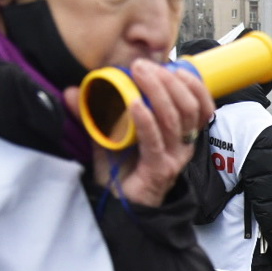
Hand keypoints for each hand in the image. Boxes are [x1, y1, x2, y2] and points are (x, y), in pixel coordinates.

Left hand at [74, 59, 212, 208]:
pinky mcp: (158, 169)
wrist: (118, 206)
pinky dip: (145, 120)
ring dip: (157, 92)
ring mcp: (172, 158)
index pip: (199, 104)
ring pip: (175, 119)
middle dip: (168, 80)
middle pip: (188, 106)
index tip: (168, 64)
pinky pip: (155, 141)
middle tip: (142, 66)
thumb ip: (94, 113)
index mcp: (180, 134)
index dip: (190, 82)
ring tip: (139, 75)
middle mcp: (182, 145)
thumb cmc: (120, 170)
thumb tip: (72, 90)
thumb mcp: (109, 135)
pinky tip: (134, 105)